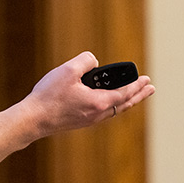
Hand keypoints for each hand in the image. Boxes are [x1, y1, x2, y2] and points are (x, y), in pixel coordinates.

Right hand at [22, 52, 154, 137]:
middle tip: (150, 88)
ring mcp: (89, 120)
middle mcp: (97, 114)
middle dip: (138, 95)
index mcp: (98, 102)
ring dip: (127, 101)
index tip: (147, 80)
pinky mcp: (80, 122)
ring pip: (115, 110)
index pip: (124, 93)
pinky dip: (114, 106)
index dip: (137, 85)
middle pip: (124, 104)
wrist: (33, 119)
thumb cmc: (49, 96)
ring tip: (134, 96)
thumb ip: (85, 61)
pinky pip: (104, 113)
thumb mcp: (68, 70)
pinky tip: (109, 103)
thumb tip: (93, 61)